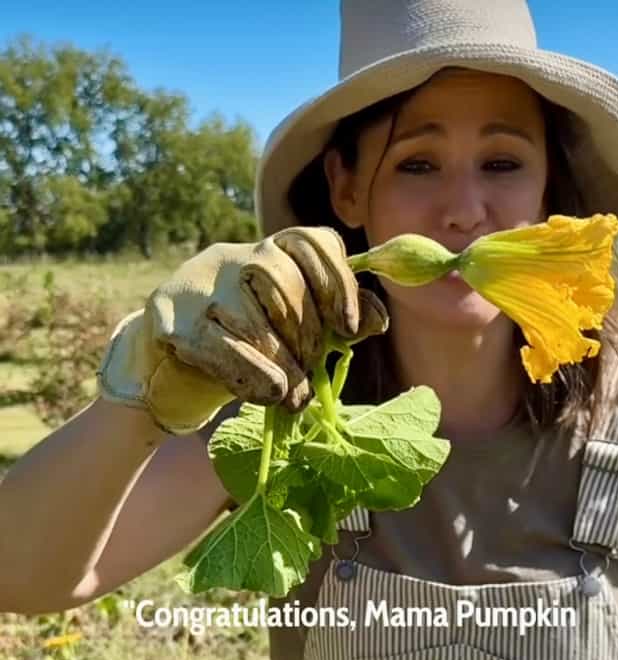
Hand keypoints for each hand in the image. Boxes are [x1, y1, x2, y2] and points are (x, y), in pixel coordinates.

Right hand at [97, 226, 388, 434]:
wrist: (176, 361)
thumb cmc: (252, 341)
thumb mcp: (299, 327)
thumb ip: (339, 318)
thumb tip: (378, 318)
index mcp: (270, 250)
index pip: (311, 241)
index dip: (336, 282)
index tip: (348, 327)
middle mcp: (232, 257)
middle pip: (280, 277)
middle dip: (306, 331)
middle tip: (311, 366)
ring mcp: (198, 285)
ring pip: (251, 315)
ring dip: (282, 360)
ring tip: (295, 392)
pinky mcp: (170, 320)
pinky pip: (219, 345)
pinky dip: (252, 373)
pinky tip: (273, 392)